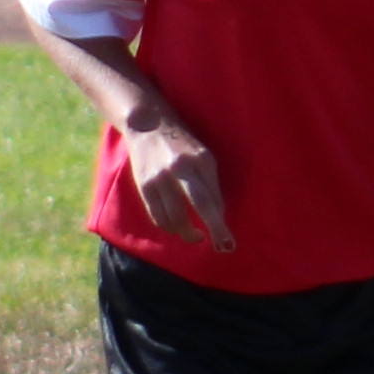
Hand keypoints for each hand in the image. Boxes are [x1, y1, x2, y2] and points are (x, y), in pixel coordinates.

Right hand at [122, 118, 233, 252]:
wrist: (148, 125)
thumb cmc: (181, 145)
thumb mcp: (202, 156)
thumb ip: (209, 183)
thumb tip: (217, 214)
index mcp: (201, 159)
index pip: (214, 196)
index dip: (221, 221)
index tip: (228, 241)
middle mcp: (181, 168)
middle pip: (202, 204)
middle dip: (215, 229)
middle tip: (223, 248)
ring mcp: (161, 178)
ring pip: (176, 217)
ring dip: (188, 233)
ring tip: (197, 238)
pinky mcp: (145, 186)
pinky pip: (158, 216)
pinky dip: (169, 227)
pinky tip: (177, 229)